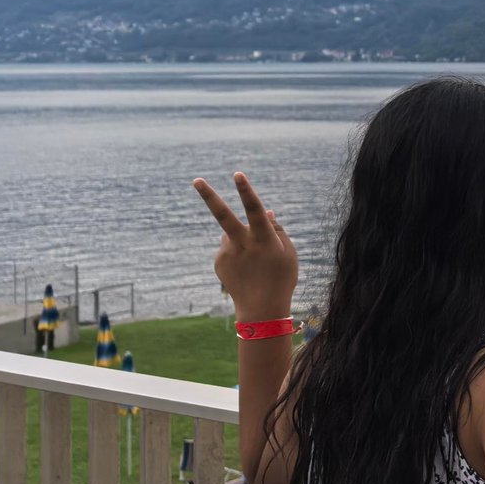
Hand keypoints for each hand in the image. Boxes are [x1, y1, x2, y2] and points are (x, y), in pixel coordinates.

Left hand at [191, 173, 298, 320]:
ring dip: (241, 238)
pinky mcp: (219, 262)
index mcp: (263, 239)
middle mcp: (242, 243)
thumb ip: (276, 229)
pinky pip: (228, 248)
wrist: (262, 309)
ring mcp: (227, 253)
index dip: (246, 191)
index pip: (254, 209)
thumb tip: (266, 210)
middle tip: (196, 179)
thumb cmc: (282, 278)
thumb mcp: (288, 252)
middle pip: (223, 215)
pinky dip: (238, 253)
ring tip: (256, 262)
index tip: (237, 174)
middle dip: (209, 196)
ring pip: (232, 233)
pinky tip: (247, 270)